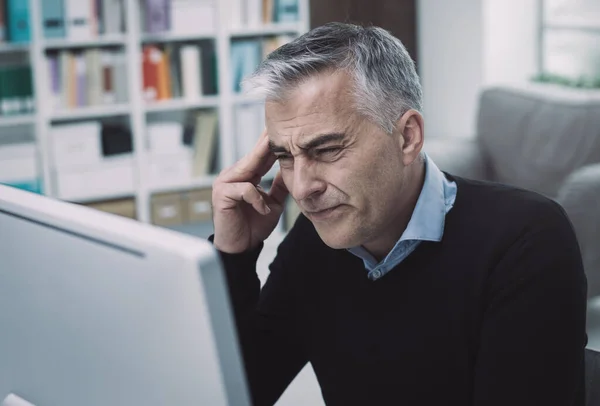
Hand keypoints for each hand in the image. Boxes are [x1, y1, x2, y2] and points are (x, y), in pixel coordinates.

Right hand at [212, 131, 288, 252]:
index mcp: (245, 175)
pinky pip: (245, 189)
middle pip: (253, 155)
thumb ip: (279, 187)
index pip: (260, 155)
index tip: (285, 129)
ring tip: (280, 157)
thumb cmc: (254, 226)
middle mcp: (233, 175)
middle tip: (278, 127)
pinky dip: (257, 199)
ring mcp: (225, 183)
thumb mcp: (273, 203)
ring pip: (247, 166)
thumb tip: (293, 170)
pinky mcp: (221, 195)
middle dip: (267, 142)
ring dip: (264, 164)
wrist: (241, 248)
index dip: (271, 143)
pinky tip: (263, 210)